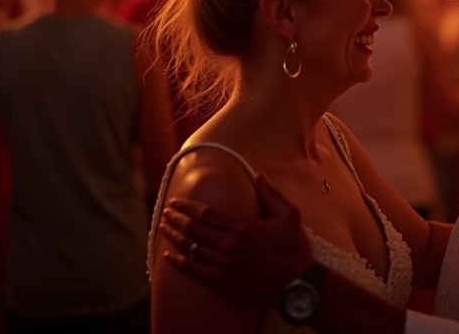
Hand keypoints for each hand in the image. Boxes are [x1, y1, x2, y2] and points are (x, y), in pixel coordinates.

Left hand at [159, 173, 313, 305]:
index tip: (175, 201)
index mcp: (241, 227)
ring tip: (162, 228)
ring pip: (190, 247)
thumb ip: (271, 194)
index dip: (187, 206)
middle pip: (193, 228)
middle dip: (175, 218)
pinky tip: (167, 255)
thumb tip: (259, 174)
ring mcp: (223, 264)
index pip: (205, 213)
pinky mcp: (221, 282)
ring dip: (173, 236)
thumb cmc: (294, 249)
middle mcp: (228, 245)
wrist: (296, 285)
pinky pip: (193, 269)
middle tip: (165, 212)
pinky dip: (177, 262)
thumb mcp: (289, 215)